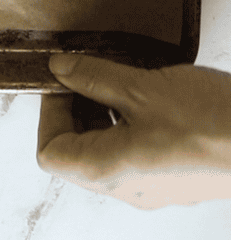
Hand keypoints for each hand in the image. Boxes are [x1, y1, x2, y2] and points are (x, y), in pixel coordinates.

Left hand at [38, 54, 230, 208]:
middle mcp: (126, 187)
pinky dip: (132, 119)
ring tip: (125, 76)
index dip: (49, 111)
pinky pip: (136, 148)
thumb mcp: (140, 88)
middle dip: (77, 106)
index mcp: (108, 171)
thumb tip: (59, 69)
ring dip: (105, 109)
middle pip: (77, 150)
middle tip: (92, 70)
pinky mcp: (175, 176)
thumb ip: (94, 78)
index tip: (63, 78)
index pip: (50, 152)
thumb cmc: (206, 122)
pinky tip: (151, 92)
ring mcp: (152, 185)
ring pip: (107, 147)